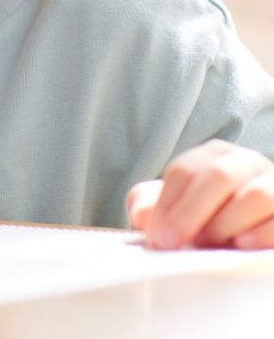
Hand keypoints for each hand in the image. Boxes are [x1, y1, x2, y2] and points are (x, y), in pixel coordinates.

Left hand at [128, 139, 273, 248]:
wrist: (254, 223)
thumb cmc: (211, 214)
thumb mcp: (178, 205)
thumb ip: (152, 205)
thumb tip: (142, 216)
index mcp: (215, 156)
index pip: (185, 171)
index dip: (166, 204)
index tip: (156, 235)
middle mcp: (248, 163)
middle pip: (217, 177)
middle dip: (189, 213)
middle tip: (172, 242)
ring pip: (256, 195)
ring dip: (225, 224)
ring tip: (207, 244)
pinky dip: (259, 234)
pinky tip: (240, 244)